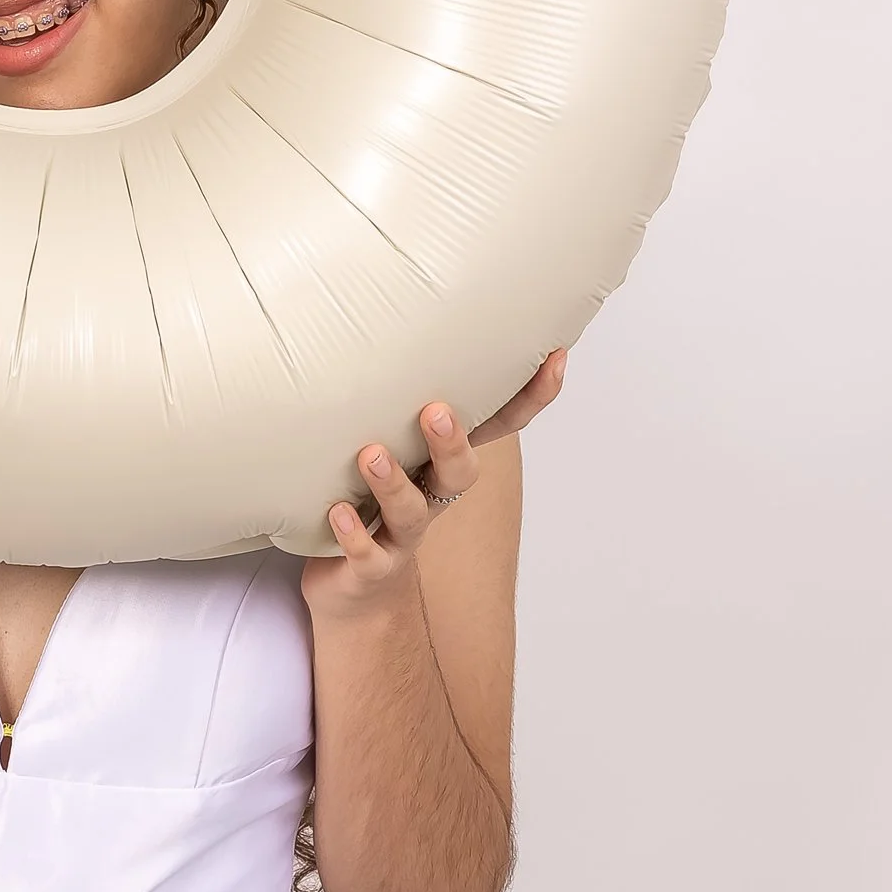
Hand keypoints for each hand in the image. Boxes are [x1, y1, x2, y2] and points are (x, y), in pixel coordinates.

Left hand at [300, 348, 568, 615]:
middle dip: (453, 443)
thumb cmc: (365, 498)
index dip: (530, 399)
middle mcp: (430, 496)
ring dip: (394, 484)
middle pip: (459, 474)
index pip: (496, 429)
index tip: (554, 355)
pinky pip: (368, 556)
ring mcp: (401, 535)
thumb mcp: (384, 441)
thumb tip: (374, 302)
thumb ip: (387, 393)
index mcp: (439, 461)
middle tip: (435, 411)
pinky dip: (354, 535)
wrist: (350, 589)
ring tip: (371, 454)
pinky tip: (337, 512)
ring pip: (411, 513)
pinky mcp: (369, 568)